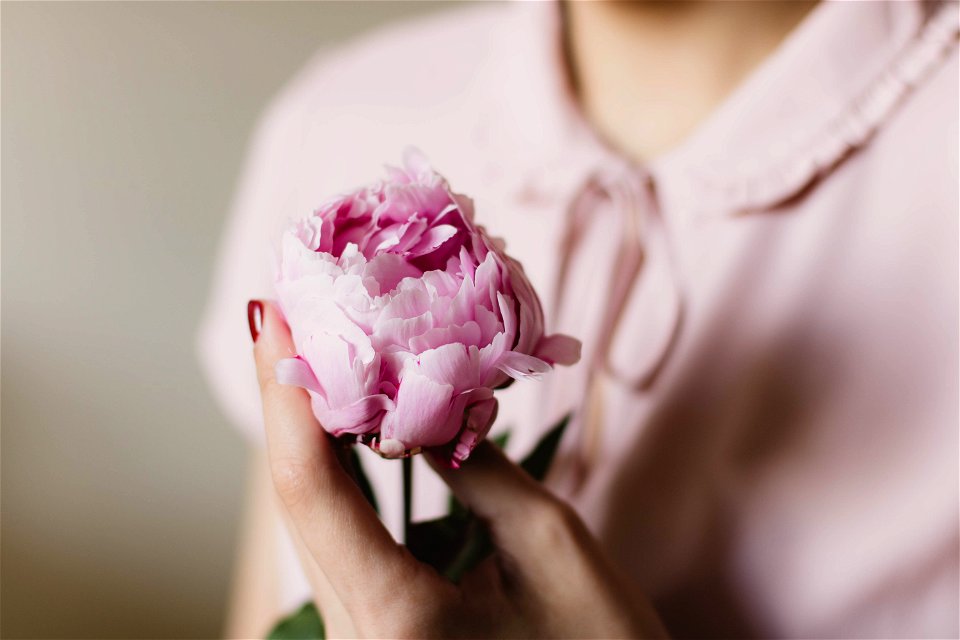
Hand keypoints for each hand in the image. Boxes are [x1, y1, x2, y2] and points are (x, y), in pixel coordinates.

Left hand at [251, 301, 667, 638]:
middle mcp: (355, 636)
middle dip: (290, 400)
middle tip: (289, 313)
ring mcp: (358, 639)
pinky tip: (342, 423)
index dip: (288, 393)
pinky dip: (338, 474)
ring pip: (313, 521)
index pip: (314, 489)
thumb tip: (425, 396)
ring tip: (311, 349)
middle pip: (299, 501)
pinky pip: (340, 543)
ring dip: (309, 432)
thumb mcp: (551, 545)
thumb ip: (476, 467)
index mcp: (396, 620)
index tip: (274, 313)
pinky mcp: (375, 633)